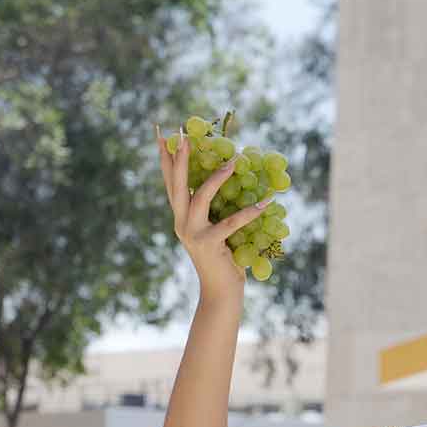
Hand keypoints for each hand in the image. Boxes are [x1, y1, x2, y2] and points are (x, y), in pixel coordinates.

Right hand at [155, 122, 274, 301]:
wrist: (220, 293)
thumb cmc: (221, 260)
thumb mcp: (213, 230)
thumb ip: (212, 209)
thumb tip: (227, 178)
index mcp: (180, 217)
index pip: (169, 182)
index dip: (165, 158)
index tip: (161, 133)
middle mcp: (181, 223)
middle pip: (176, 184)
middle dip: (179, 157)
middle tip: (182, 133)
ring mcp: (192, 234)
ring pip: (200, 197)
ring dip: (216, 177)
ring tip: (232, 160)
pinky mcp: (209, 244)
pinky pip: (232, 223)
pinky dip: (250, 213)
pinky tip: (265, 202)